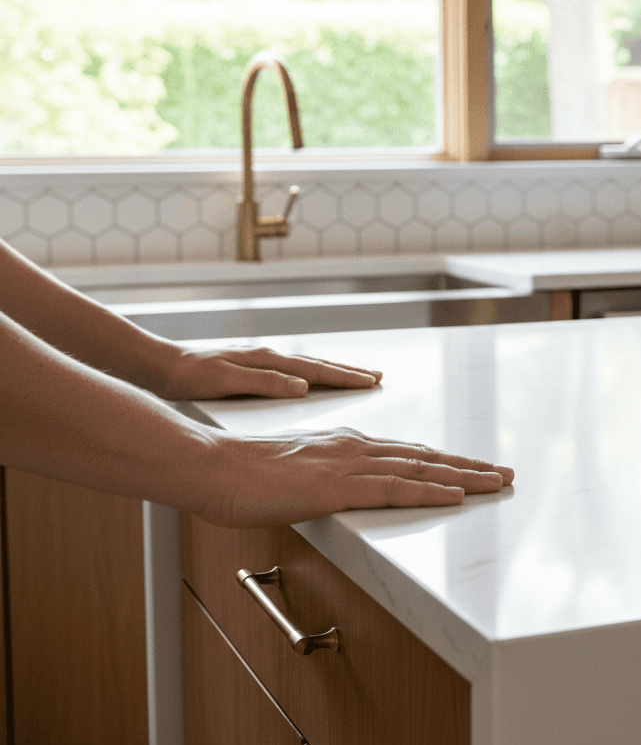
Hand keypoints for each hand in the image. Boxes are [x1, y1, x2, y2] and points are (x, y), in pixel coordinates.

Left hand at [156, 346, 381, 400]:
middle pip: (319, 365)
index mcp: (267, 361)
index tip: (372, 382)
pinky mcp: (253, 369)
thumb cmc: (189, 378)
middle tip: (377, 376)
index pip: (316, 370)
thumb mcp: (226, 382)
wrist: (158, 367)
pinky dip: (314, 375)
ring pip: (308, 367)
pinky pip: (294, 371)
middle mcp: (269, 358)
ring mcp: (262, 362)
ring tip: (357, 377)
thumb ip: (266, 383)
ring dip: (334, 372)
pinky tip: (316, 381)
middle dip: (350, 371)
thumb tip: (303, 386)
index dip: (346, 378)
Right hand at [204, 427, 513, 526]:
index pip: (408, 454)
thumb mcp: (293, 476)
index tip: (475, 468)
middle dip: (469, 466)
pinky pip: (395, 488)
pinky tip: (457, 494)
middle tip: (506, 472)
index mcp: (345, 446)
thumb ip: (322, 481)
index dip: (445, 462)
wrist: (210, 467)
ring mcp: (348, 466)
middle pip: (426, 457)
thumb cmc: (242, 477)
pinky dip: (430, 490)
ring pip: (421, 468)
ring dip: (465, 476)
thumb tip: (337, 494)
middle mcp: (355, 449)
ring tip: (499, 482)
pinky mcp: (337, 486)